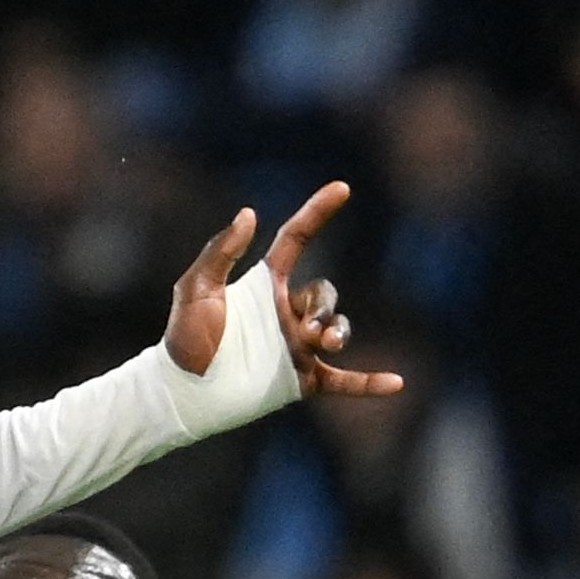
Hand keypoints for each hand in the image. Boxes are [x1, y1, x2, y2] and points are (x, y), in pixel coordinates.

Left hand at [164, 181, 403, 399]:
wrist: (182, 390)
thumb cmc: (184, 337)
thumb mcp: (196, 287)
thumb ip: (220, 252)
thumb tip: (250, 213)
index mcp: (265, 284)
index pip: (298, 239)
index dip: (318, 211)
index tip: (342, 188)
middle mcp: (286, 311)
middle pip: (325, 294)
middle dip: (324, 307)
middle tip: (309, 329)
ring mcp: (296, 346)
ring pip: (337, 329)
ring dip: (339, 332)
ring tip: (327, 343)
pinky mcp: (301, 379)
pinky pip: (344, 381)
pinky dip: (369, 383)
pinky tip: (397, 383)